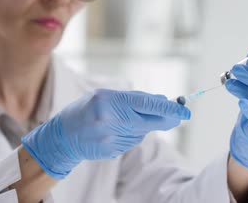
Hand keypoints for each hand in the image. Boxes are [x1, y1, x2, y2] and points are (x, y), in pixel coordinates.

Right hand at [21, 89, 190, 178]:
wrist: (62, 136)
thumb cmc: (86, 109)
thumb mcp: (106, 95)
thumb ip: (134, 98)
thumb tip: (164, 101)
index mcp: (108, 101)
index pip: (145, 105)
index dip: (168, 108)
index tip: (185, 111)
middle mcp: (109, 121)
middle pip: (148, 121)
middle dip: (167, 118)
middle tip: (180, 115)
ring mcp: (110, 139)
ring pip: (141, 131)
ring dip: (143, 125)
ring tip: (123, 119)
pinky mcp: (112, 152)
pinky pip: (132, 141)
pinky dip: (131, 134)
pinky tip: (116, 131)